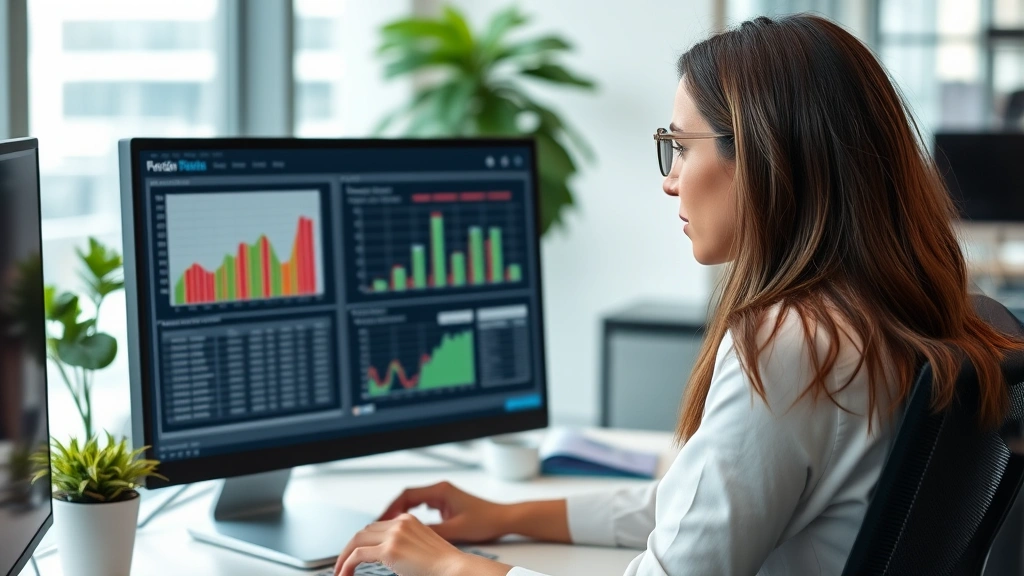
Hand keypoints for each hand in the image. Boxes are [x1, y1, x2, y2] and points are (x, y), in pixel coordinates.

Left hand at [332, 513, 510, 575]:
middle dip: (351, 546)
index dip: (363, 540)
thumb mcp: (422, 550)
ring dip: (345, 556)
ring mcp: (394, 535)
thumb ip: (405, 547)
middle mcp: (400, 523)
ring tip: (341, 571)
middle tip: (344, 562)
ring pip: (357, 540)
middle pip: (364, 531)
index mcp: (409, 521)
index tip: (355, 552)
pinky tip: (344, 574)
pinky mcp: (390, 549)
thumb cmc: (445, 566)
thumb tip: (392, 558)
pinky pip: (358, 555)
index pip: (377, 526)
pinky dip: (347, 564)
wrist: (456, 569)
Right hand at [378, 481, 509, 542]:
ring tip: (388, 528)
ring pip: (414, 501)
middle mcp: (440, 490)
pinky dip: (412, 515)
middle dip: (392, 511)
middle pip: (407, 497)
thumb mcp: (456, 529)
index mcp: (441, 491)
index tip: (380, 521)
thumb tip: (410, 538)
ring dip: (401, 513)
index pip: (407, 496)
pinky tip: (407, 527)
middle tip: (379, 526)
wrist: (504, 518)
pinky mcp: (447, 504)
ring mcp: (443, 496)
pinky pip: (422, 507)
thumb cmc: (486, 521)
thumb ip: (432, 532)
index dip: (391, 508)